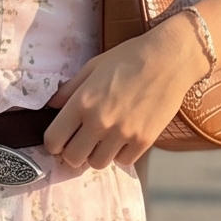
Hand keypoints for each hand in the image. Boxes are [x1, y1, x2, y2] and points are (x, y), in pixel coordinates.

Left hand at [42, 16, 206, 169]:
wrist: (169, 59)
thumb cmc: (129, 58)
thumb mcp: (93, 66)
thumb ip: (69, 89)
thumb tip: (52, 106)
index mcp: (82, 102)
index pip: (53, 139)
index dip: (53, 143)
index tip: (60, 139)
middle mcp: (100, 121)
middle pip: (73, 158)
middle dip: (73, 153)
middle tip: (81, 143)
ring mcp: (123, 133)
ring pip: (97, 163)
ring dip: (97, 154)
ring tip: (103, 140)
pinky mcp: (144, 140)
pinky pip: (123, 161)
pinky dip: (121, 154)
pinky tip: (124, 138)